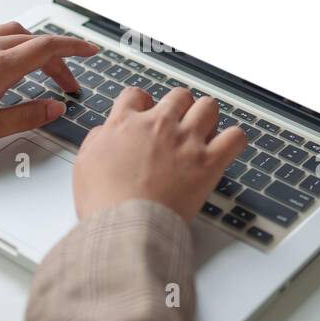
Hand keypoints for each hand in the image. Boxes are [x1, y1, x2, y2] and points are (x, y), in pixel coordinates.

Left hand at [0, 22, 96, 151]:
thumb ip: (28, 115)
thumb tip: (55, 107)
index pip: (48, 48)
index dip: (74, 48)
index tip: (91, 51)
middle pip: (35, 41)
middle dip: (58, 59)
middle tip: (67, 83)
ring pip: (15, 32)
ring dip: (35, 46)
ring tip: (42, 69)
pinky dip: (13, 42)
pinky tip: (10, 60)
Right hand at [72, 87, 247, 221]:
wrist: (125, 226)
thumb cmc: (103, 203)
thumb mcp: (84, 164)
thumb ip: (97, 140)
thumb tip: (106, 132)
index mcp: (125, 124)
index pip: (136, 94)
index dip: (143, 102)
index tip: (146, 113)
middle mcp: (158, 125)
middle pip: (178, 96)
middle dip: (179, 107)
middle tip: (178, 125)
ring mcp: (186, 141)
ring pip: (208, 107)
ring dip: (206, 117)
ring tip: (203, 133)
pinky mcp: (208, 162)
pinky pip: (235, 137)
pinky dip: (233, 140)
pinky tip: (225, 148)